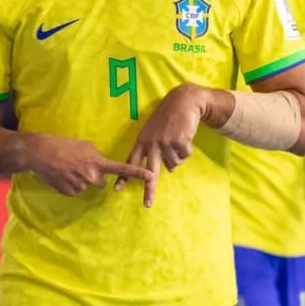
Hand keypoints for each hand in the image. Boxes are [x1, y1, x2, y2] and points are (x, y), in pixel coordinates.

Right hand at [25, 134, 153, 196]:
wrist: (40, 153)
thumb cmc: (63, 145)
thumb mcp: (85, 145)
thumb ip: (97, 156)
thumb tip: (101, 164)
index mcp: (98, 162)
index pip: (121, 168)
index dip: (137, 173)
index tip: (150, 176)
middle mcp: (92, 176)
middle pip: (100, 181)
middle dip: (94, 175)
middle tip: (79, 165)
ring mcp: (81, 186)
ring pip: (87, 186)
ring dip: (80, 179)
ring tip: (67, 168)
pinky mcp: (70, 193)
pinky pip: (76, 190)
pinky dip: (71, 185)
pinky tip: (62, 175)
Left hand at [114, 84, 206, 206]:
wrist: (182, 101)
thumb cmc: (167, 117)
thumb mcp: (154, 131)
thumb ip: (155, 149)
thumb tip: (168, 170)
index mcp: (142, 141)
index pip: (130, 161)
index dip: (124, 176)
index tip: (117, 189)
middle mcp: (151, 144)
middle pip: (149, 172)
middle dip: (149, 189)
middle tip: (147, 204)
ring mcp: (165, 143)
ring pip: (173, 164)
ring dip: (178, 156)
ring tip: (178, 140)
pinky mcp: (178, 141)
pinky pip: (185, 156)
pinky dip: (187, 150)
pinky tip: (185, 136)